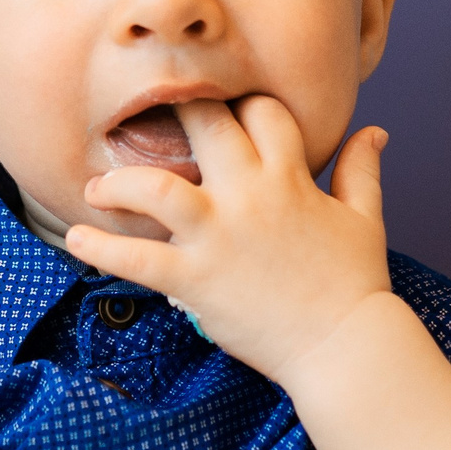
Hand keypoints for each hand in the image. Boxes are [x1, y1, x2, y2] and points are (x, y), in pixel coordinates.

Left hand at [65, 97, 391, 382]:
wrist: (344, 346)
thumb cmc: (355, 283)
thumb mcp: (364, 217)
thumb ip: (361, 169)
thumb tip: (374, 130)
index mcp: (290, 177)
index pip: (261, 111)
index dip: (240, 103)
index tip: (222, 110)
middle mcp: (250, 195)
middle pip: (203, 126)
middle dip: (173, 113)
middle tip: (144, 119)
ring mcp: (219, 237)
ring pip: (155, 187)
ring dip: (119, 180)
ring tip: (98, 187)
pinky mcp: (196, 280)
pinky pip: (136, 258)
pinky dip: (101, 247)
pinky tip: (76, 238)